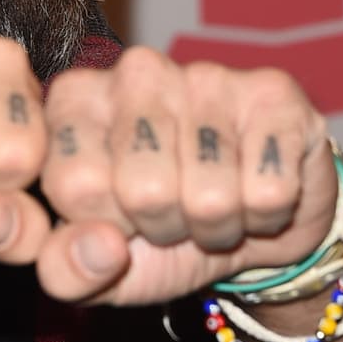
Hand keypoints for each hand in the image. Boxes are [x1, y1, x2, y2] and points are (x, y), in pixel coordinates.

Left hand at [34, 48, 338, 304]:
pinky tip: (254, 189)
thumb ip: (67, 269)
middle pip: (144, 190)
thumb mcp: (99, 266)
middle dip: (163, 227)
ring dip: (215, 226)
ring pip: (210, 197)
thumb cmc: (160, 234)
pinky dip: (264, 216)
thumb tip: (101, 246)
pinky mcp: (275, 93)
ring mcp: (207, 74)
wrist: (250, 223)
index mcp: (73, 101)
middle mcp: (135, 72)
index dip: (105, 225)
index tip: (118, 216)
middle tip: (173, 212)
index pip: (74, 184)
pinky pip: (268, 192)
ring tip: (212, 204)